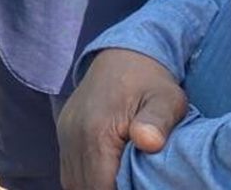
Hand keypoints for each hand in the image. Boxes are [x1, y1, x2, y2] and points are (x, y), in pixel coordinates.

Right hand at [58, 49, 188, 189]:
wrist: (123, 54)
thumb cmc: (151, 81)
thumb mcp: (166, 99)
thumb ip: (157, 122)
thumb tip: (148, 141)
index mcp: (95, 131)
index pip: (99, 187)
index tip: (137, 189)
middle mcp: (73, 134)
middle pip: (82, 187)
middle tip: (131, 186)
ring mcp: (65, 132)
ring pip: (71, 180)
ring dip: (92, 188)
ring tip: (120, 184)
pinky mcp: (64, 131)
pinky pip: (69, 167)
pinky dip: (85, 179)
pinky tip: (106, 178)